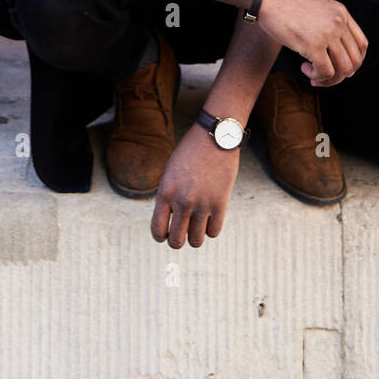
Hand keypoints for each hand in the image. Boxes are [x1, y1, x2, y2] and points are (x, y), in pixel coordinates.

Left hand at [151, 122, 239, 248]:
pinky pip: (214, 232)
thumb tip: (170, 220)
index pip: (158, 230)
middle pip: (176, 242)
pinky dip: (211, 229)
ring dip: (195, 237)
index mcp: (165, 192)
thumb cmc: (190, 152)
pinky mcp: (220, 203)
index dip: (161, 236)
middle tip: (182, 232)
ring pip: (196, 241)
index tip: (166, 233)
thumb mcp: (170, 172)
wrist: (215, 136)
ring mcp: (202, 204)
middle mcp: (182, 201)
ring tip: (196, 226)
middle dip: (177, 240)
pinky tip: (209, 219)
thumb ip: (168, 196)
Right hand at [257, 0, 367, 86]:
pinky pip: (325, 72)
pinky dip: (317, 76)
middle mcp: (338, 22)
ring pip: (343, 70)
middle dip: (341, 75)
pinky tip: (305, 69)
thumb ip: (330, 24)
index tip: (340, 67)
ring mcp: (327, 33)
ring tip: (313, 74)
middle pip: (354, 60)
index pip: (362, 44)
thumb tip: (337, 54)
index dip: (354, 61)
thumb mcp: (317, 8)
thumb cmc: (286, 6)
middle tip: (324, 75)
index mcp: (341, 12)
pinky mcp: (313, 45)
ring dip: (329, 79)